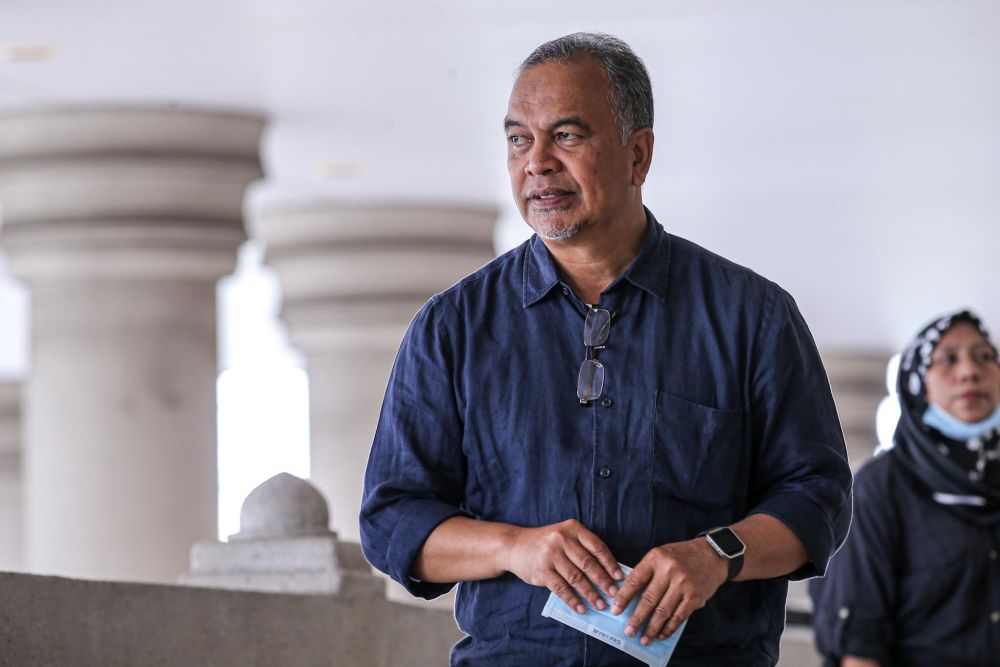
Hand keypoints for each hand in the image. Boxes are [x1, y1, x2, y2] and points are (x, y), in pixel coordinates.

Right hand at [500, 519, 622, 613]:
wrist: (514, 545)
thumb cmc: (545, 543)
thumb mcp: (563, 535)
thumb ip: (582, 548)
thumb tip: (607, 571)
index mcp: (572, 528)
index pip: (596, 546)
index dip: (610, 563)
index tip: (619, 577)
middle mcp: (561, 539)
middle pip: (588, 563)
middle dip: (603, 581)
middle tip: (614, 594)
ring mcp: (550, 555)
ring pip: (576, 578)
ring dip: (590, 593)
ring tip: (600, 604)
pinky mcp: (541, 571)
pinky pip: (561, 588)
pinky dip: (572, 600)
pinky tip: (581, 607)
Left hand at [610, 537, 727, 644]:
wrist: (713, 555)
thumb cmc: (682, 556)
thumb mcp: (661, 554)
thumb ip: (647, 572)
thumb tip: (629, 597)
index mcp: (656, 558)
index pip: (635, 580)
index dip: (623, 597)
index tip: (615, 610)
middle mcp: (669, 571)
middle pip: (648, 599)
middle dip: (636, 618)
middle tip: (628, 631)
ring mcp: (683, 584)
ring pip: (663, 611)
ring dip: (652, 628)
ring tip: (643, 639)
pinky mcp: (695, 597)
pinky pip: (678, 617)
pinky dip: (668, 628)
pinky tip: (661, 635)